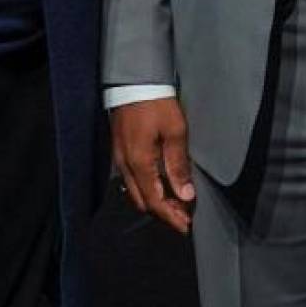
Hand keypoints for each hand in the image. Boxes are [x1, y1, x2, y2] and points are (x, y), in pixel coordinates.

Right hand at [110, 98, 195, 235]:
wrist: (133, 80)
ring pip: (134, 191)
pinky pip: (130, 178)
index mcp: (139, 163)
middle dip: (163, 212)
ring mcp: (119, 157)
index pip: (154, 201)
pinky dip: (145, 187)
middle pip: (142, 201)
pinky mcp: (119, 149)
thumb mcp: (175, 131)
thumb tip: (186, 195)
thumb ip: (178, 165)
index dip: (171, 217)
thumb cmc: (156, 103)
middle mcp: (124, 165)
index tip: (186, 227)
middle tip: (184, 215)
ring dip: (154, 200)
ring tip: (175, 201)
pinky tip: (159, 183)